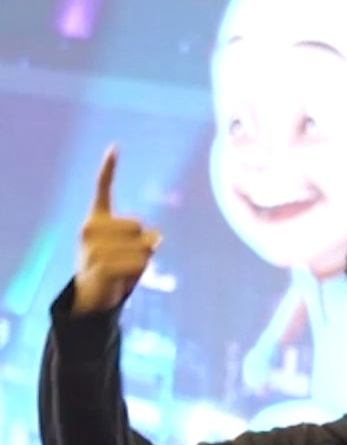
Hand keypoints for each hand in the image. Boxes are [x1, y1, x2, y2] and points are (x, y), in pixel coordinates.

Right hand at [72, 148, 161, 314]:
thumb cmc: (112, 270)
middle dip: (143, 245)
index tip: (114, 147)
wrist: (91, 297)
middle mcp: (90, 228)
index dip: (109, 168)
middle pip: (139, 226)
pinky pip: (138, 262)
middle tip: (125, 261)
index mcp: (95, 219)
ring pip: (142, 247)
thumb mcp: (129, 250)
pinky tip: (126, 278)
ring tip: (124, 272)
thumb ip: (145, 240)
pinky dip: (140, 271)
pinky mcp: (101, 265)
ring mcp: (93, 246)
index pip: (103, 188)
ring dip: (142, 262)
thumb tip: (157, 237)